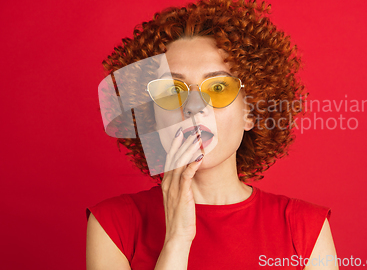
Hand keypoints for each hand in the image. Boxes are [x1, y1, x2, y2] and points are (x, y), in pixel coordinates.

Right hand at [160, 126, 203, 243]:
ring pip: (180, 163)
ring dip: (190, 149)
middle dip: (182, 142)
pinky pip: (187, 176)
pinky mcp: (182, 195)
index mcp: (166, 183)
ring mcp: (174, 189)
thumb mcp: (177, 198)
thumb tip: (186, 175)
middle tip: (191, 129)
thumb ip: (180, 185)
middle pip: (174, 157)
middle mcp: (168, 183)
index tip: (180, 132)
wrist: (177, 236)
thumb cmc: (180, 218)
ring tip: (198, 138)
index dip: (174, 145)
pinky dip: (193, 165)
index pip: (169, 159)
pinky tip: (199, 157)